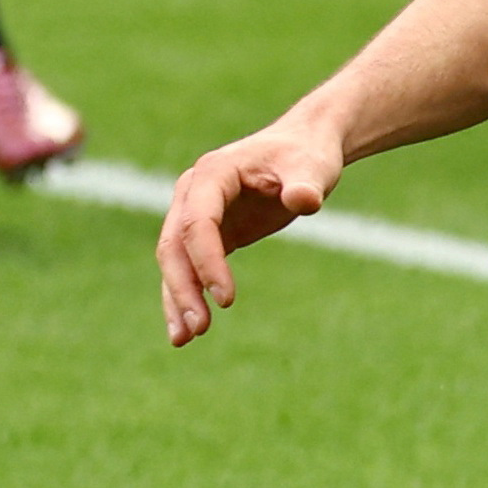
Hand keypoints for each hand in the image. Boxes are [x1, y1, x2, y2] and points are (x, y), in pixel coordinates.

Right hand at [159, 116, 345, 343]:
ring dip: (176, 299)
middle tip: (200, 328)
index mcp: (213, 173)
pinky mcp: (208, 234)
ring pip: (174, 261)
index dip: (208, 261)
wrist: (303, 148)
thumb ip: (306, 184)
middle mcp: (193, 192)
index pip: (198, 222)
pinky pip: (188, 268)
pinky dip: (185, 297)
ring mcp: (195, 213)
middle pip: (174, 244)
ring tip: (185, 339)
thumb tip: (304, 200)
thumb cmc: (307, 155)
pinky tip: (188, 330)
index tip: (226, 299)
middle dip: (183, 288)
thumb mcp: (314, 167)